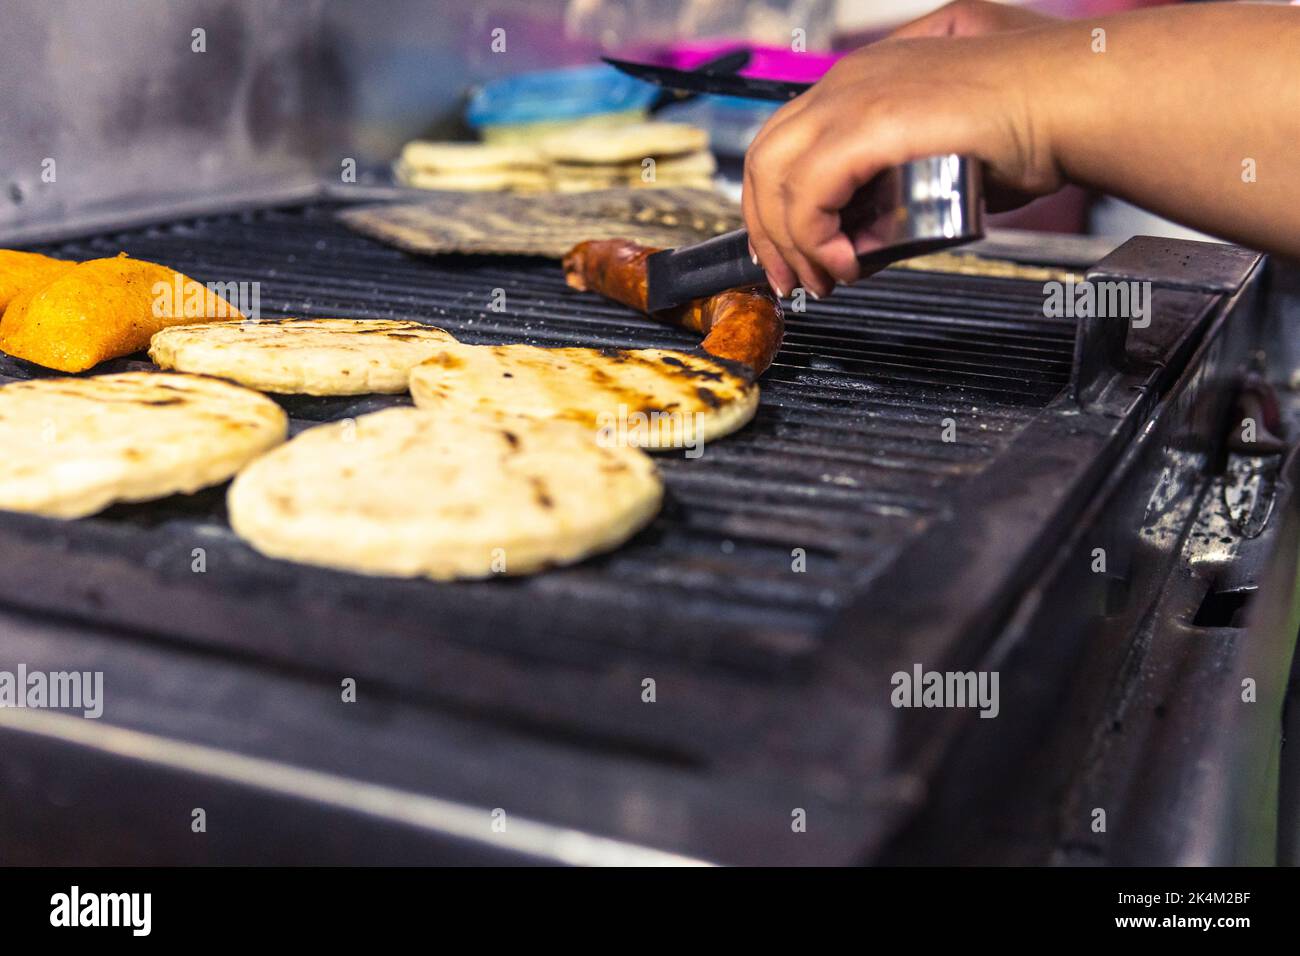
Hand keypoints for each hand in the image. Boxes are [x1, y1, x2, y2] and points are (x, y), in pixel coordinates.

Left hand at [742, 1, 1063, 298]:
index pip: (786, 143)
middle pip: (766, 159)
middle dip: (769, 231)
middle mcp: (849, 80)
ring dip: (790, 241)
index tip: (789, 254)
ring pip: (776, 175)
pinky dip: (814, 236)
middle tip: (794, 279)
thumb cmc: (1032, 122)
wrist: (1075, 98)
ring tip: (824, 279)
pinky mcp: (870, 121)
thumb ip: (893, 194)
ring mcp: (856, 94)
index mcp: (862, 80)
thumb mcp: (942, 164)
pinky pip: (809, 190)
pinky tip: (846, 263)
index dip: (776, 205)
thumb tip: (862, 243)